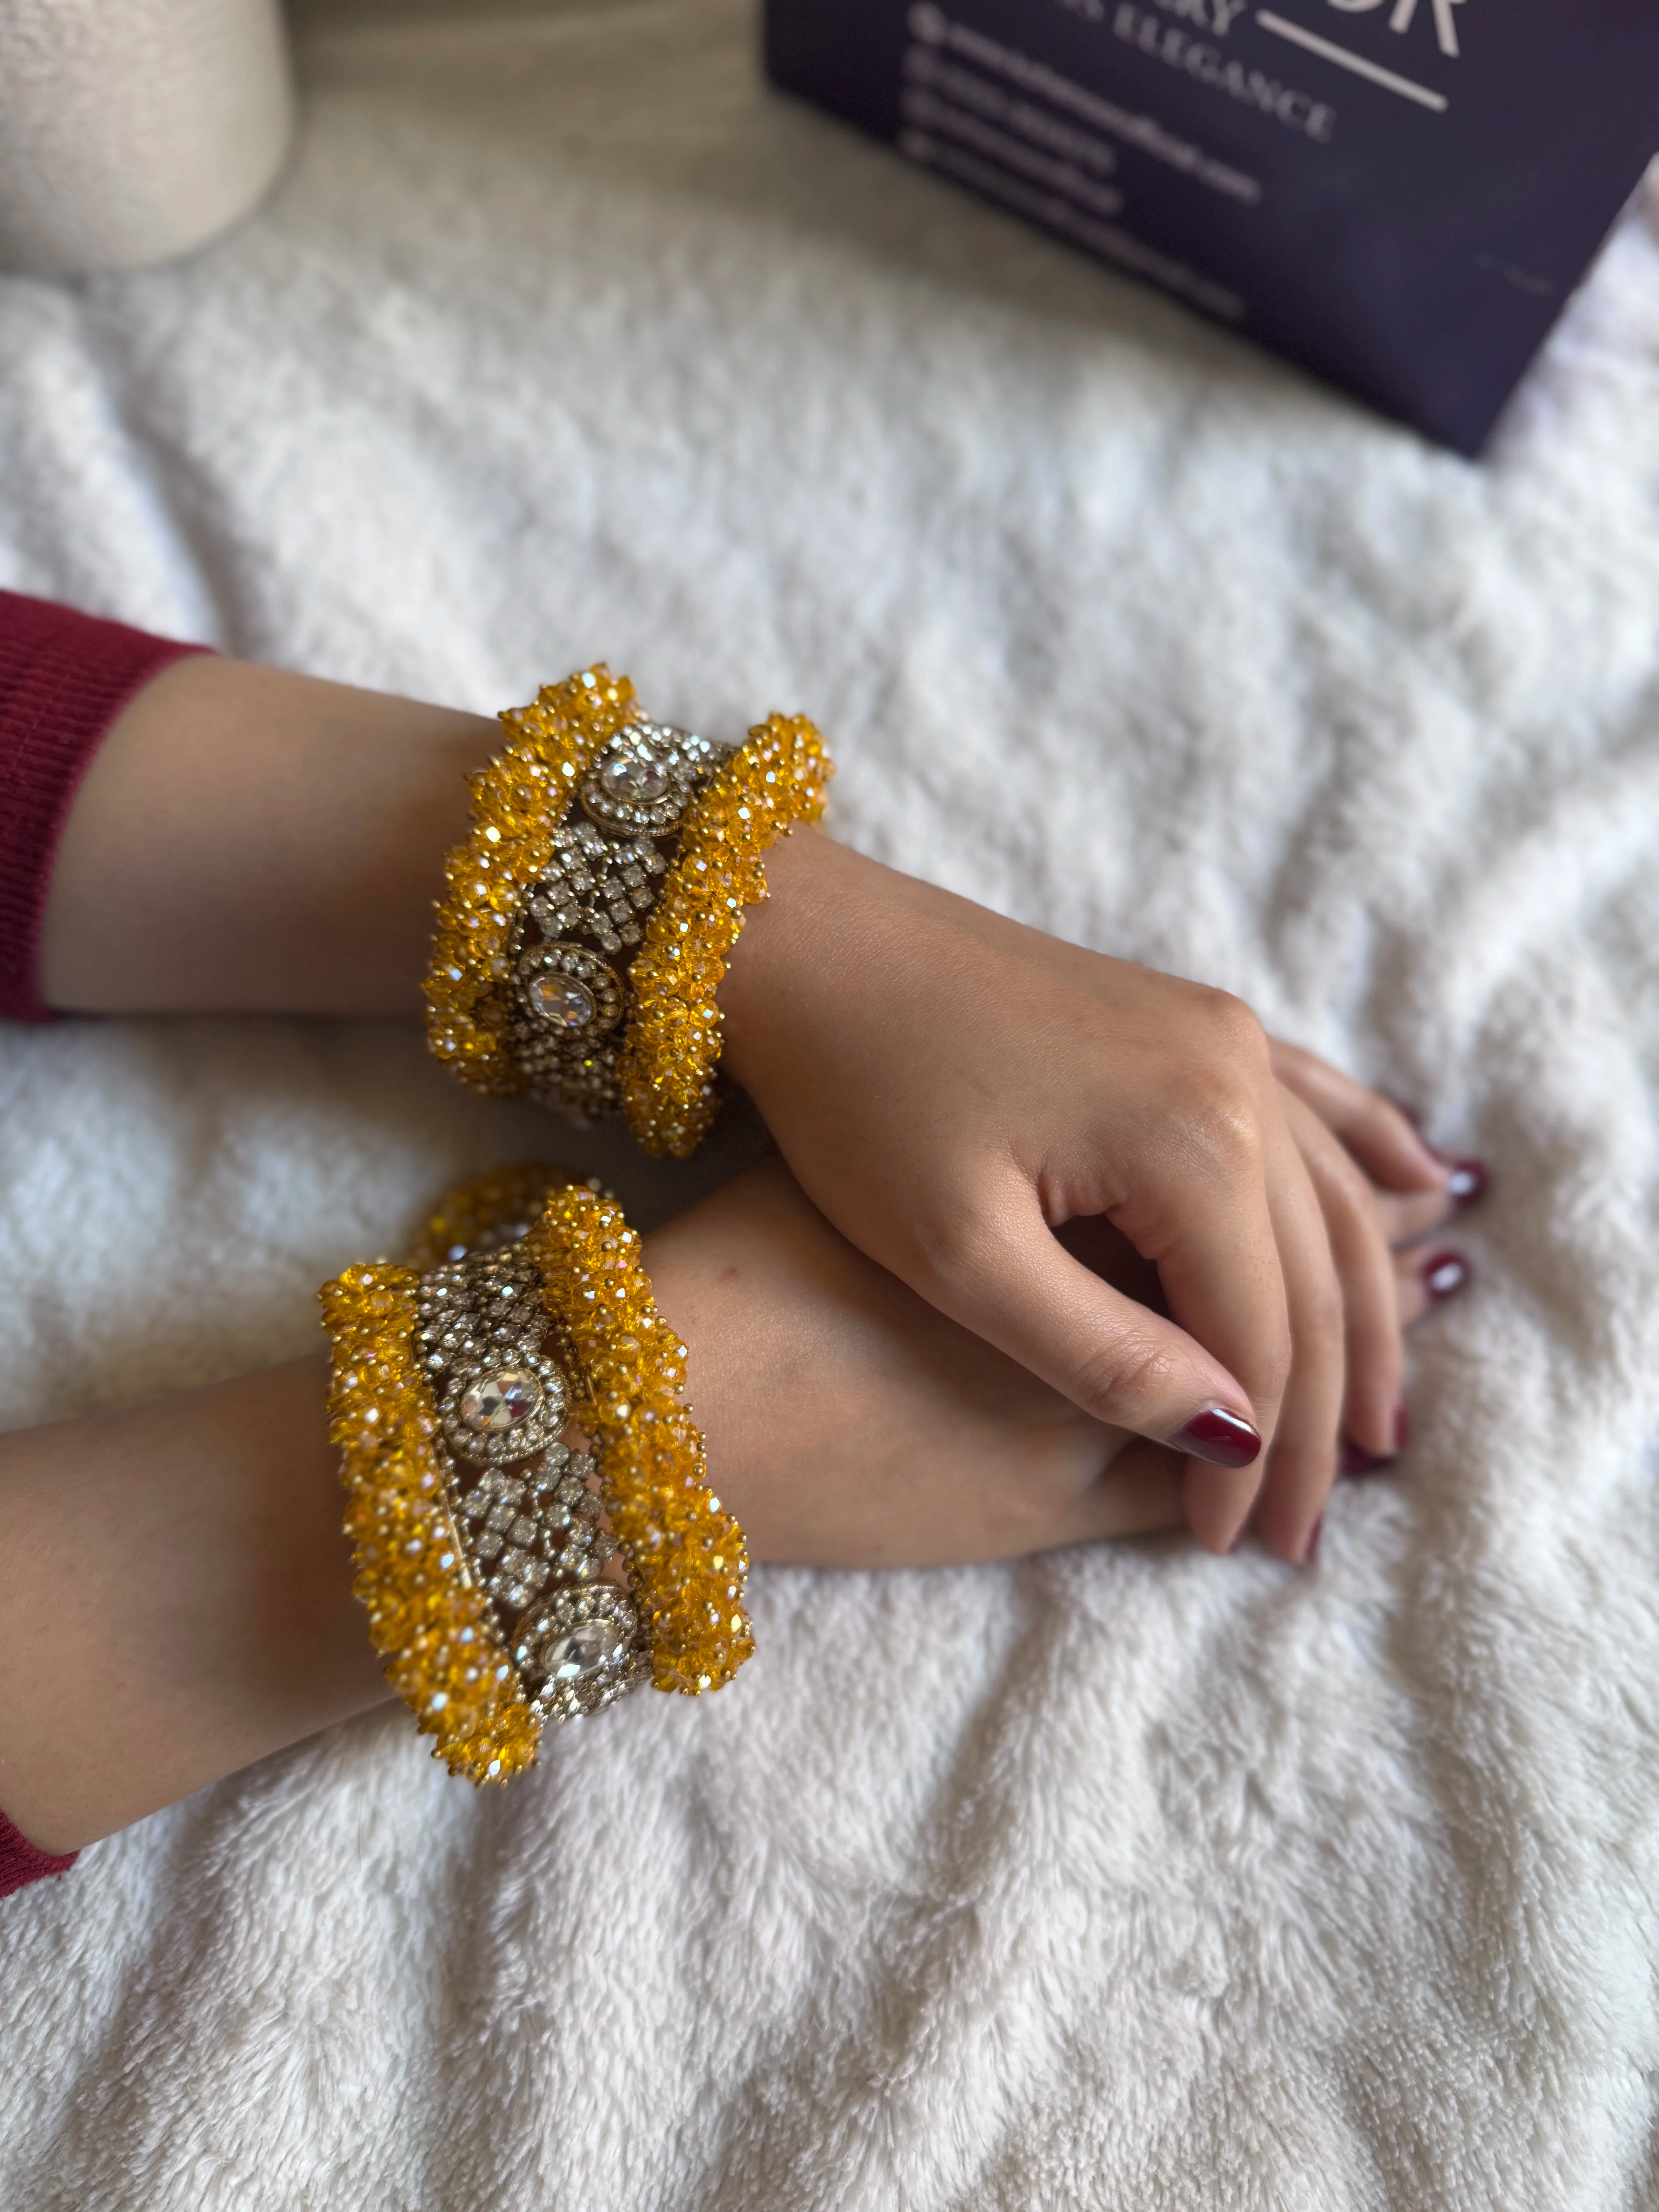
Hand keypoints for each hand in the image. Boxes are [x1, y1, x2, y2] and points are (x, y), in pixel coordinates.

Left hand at [721, 834, 1471, 1565]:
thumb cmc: (859, 1096)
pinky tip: (1420, 1186)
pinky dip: (1363, 1159)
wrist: (810, 945)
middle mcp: (1233, 1075)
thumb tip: (1232, 1433)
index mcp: (1190, 1139)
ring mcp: (1216, 1034)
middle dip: (1311, 1416)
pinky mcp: (1184, 1018)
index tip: (1225, 1548)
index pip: (1255, 1339)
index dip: (1251, 1459)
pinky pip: (1308, 1100)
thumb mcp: (962, 1253)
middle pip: (1309, 1280)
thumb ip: (1103, 1352)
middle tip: (1303, 1533)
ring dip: (1352, 1314)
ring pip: (1322, 1201)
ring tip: (1376, 1423)